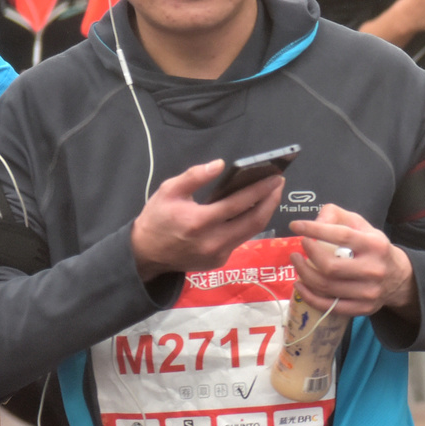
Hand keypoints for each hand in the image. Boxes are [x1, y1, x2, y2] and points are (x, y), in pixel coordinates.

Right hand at [131, 161, 284, 280]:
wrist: (145, 254)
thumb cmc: (157, 219)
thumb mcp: (168, 191)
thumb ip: (194, 176)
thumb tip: (220, 164)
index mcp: (199, 222)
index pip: (238, 204)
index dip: (260, 190)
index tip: (275, 177)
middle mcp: (213, 241)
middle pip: (254, 221)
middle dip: (271, 201)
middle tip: (279, 184)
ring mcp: (218, 254)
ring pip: (251, 232)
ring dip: (265, 212)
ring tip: (271, 194)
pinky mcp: (219, 261)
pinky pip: (240, 240)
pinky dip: (249, 223)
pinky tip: (253, 209)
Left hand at [289, 205, 415, 320]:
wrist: (399, 278)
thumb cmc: (374, 248)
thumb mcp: (362, 226)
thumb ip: (337, 216)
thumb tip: (314, 222)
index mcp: (375, 246)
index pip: (341, 236)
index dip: (315, 230)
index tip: (296, 226)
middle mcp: (373, 269)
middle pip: (330, 267)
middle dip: (308, 256)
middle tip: (298, 250)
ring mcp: (368, 292)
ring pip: (326, 287)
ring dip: (304, 274)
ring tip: (297, 264)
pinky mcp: (362, 308)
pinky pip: (328, 306)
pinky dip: (309, 296)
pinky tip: (300, 285)